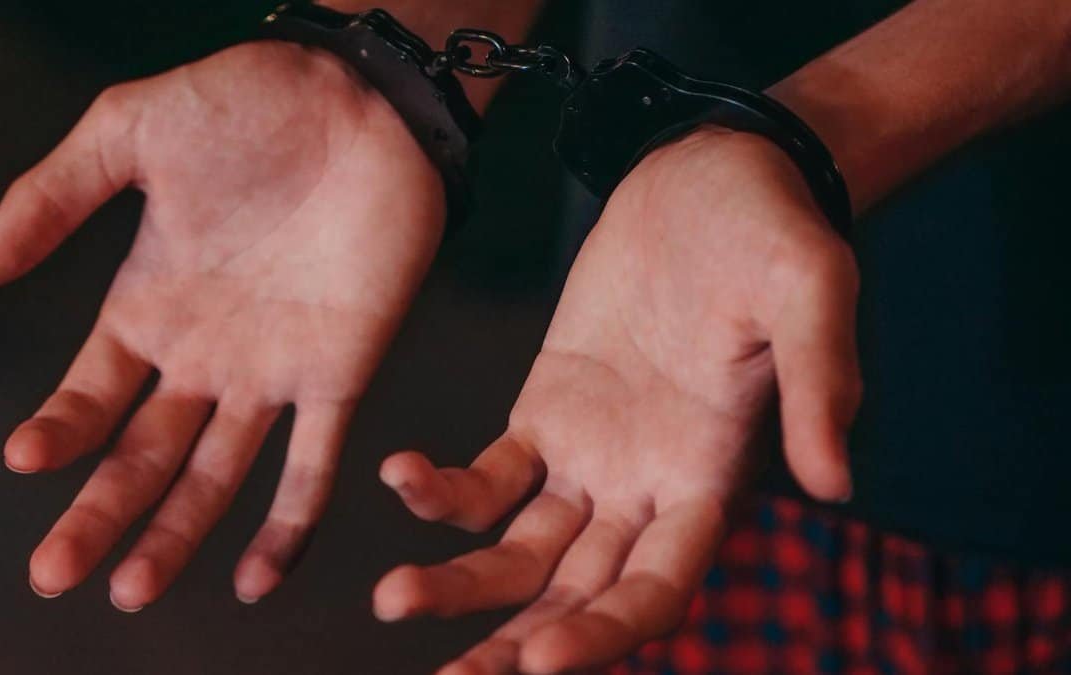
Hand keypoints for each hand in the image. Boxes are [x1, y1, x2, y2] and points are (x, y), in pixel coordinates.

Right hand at [0, 42, 444, 609]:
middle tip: (55, 574)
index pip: (89, 393)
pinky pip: (313, 464)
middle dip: (100, 513)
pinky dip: (288, 524)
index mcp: (150, 303)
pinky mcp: (342, 372)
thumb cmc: (246, 102)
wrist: (362, 99)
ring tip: (133, 590)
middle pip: (141, 453)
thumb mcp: (128, 133)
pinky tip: (256, 580)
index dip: (58, 433)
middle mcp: (205, 352)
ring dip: (176, 534)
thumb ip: (51, 198)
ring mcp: (273, 370)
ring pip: (216, 475)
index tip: (25, 460)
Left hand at [372, 128, 861, 673]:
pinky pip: (490, 475)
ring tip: (392, 599)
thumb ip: (819, 382)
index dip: (607, 632)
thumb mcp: (807, 290)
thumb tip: (835, 484)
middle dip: (518, 642)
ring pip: (523, 550)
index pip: (660, 588)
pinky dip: (444, 490)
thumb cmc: (769, 230)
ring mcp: (591, 456)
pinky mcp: (545, 411)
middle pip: (579, 595)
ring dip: (463, 584)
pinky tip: (399, 478)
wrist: (708, 174)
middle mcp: (648, 488)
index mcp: (712, 479)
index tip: (543, 659)